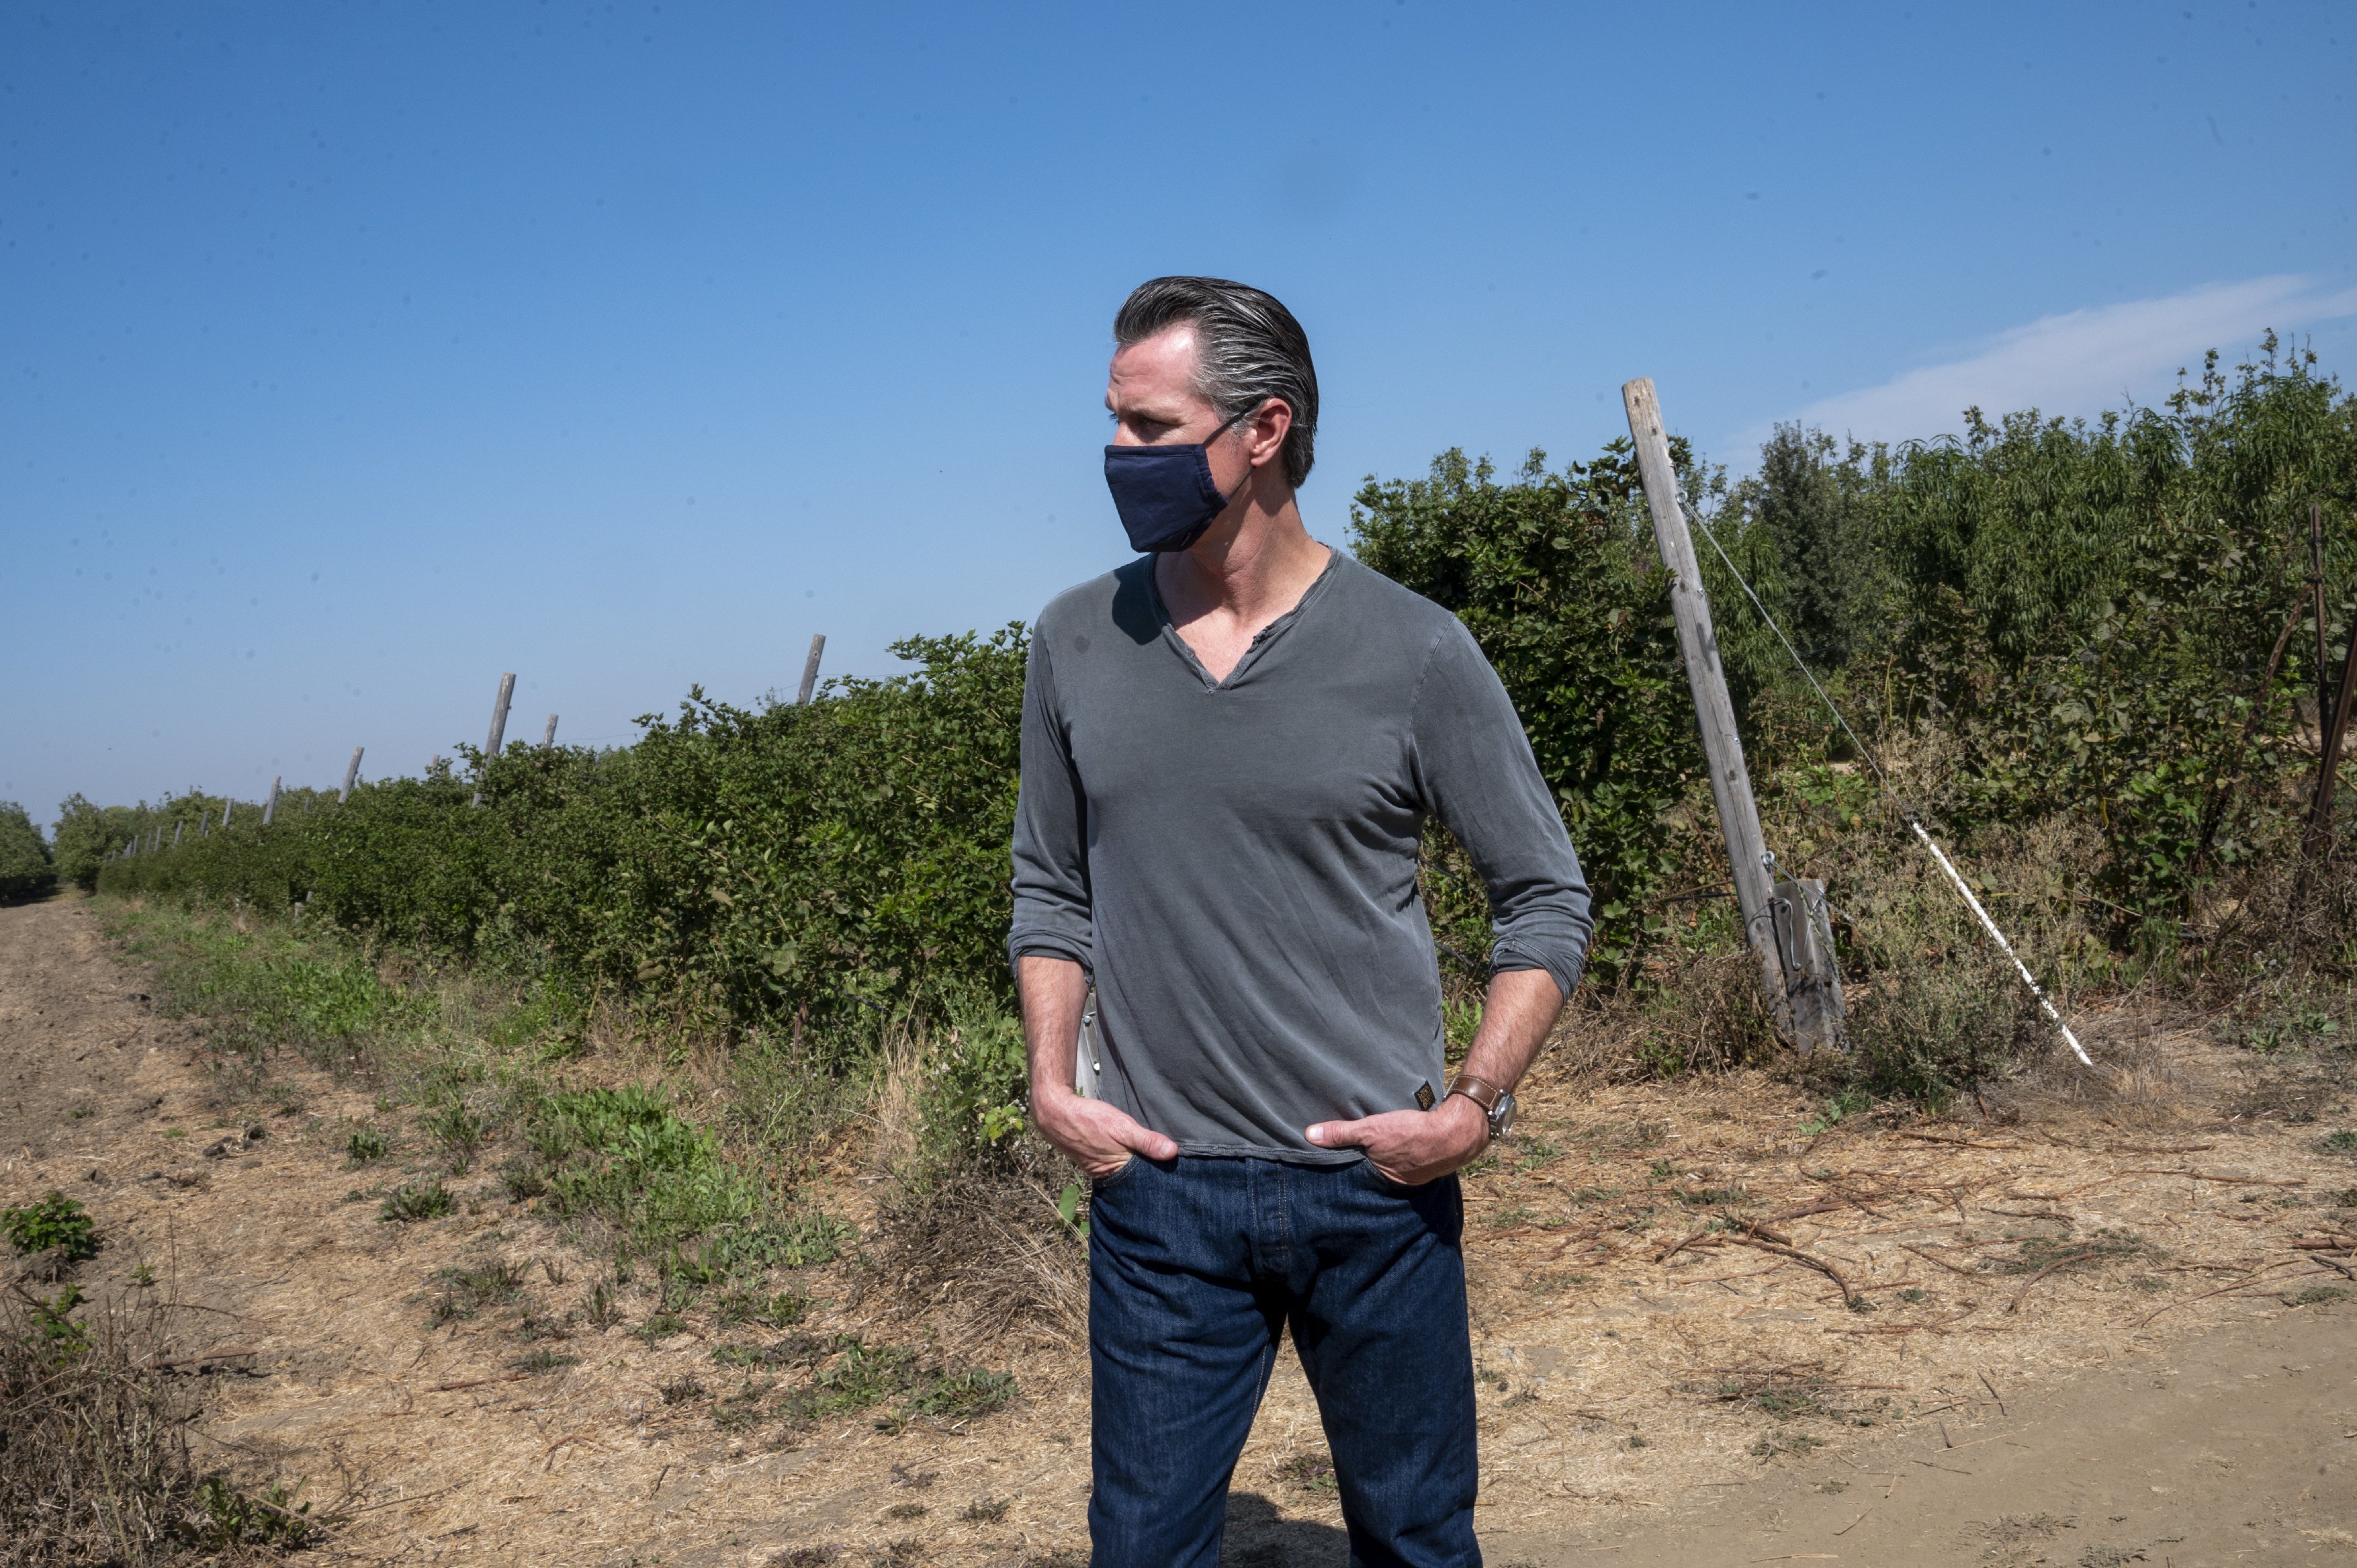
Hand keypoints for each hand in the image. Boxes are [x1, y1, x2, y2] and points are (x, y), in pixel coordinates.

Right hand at [1032, 1083, 1178, 1178]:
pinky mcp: (1094, 1159)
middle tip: (1171, 1166)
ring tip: (1156, 1159)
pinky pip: (1115, 1163)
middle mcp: (1107, 1174)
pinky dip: (1125, 1159)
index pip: (1145, 1182)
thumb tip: (1172, 1153)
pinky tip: (1132, 1152)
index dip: (1160, 1176)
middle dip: (1150, 1172)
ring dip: (1138, 1165)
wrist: (1055, 1112)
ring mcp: (1098, 1167)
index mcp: (1115, 1171)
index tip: (1177, 1173)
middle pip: (1135, 1177)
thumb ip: (1146, 1141)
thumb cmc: (1089, 1119)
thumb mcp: (1122, 1127)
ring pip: (1125, 1170)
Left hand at [1304, 1094, 1489, 1186]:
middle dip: (1359, 1171)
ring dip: (1379, 1163)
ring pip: (1386, 1171)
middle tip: (1344, 1162)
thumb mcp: (1372, 1130)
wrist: (1454, 1133)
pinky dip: (1397, 1158)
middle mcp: (1394, 1185)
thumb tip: (1310, 1135)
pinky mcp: (1423, 1167)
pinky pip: (1403, 1164)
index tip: (1326, 1172)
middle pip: (1369, 1177)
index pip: (1352, 1180)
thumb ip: (1341, 1133)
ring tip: (1369, 1154)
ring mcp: (1411, 1177)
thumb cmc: (1412, 1133)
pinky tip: (1395, 1149)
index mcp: (1378, 1180)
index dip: (1341, 1174)